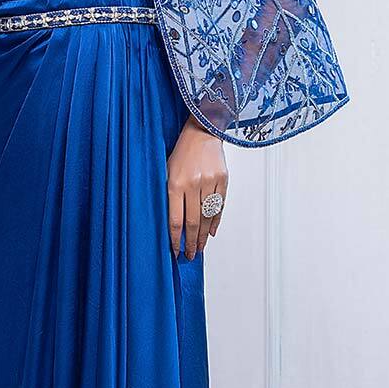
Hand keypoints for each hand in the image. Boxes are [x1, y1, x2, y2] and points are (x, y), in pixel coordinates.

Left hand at [166, 120, 226, 258]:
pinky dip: (215, 222)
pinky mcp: (222, 180)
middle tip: (189, 256)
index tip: (175, 251)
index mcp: (175, 183)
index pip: (175, 220)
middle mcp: (193, 184)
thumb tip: (174, 225)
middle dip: (191, 243)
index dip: (176, 239)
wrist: (202, 131)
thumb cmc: (180, 153)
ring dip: (203, 236)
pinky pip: (219, 206)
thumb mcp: (166, 172)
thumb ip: (169, 197)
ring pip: (207, 217)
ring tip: (199, 249)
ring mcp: (209, 182)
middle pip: (193, 222)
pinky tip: (211, 232)